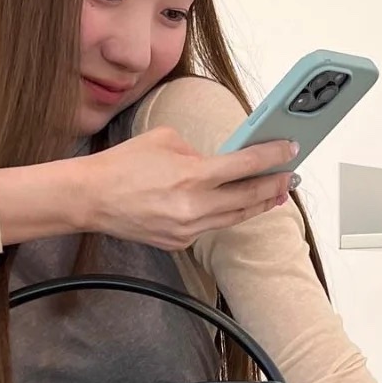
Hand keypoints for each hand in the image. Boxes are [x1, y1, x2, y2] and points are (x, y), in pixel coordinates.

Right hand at [79, 128, 298, 249]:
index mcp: (194, 175)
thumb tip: (219, 161)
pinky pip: (210, 227)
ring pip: (234, 218)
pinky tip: (233, 205)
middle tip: (290, 176)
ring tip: (273, 193)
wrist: (91, 198)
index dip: (273, 156)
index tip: (290, 150)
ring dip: (256, 204)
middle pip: (249, 198)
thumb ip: (199, 152)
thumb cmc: (122, 165)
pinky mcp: (179, 242)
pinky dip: (224, 215)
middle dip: (274, 186)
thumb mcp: (166, 140)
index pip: (247, 166)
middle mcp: (195, 206)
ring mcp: (188, 229)